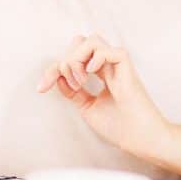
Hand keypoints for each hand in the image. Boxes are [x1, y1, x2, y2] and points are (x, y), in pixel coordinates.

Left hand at [37, 35, 168, 156]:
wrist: (139, 138)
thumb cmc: (120, 126)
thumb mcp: (87, 107)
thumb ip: (73, 92)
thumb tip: (58, 77)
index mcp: (101, 73)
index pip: (72, 58)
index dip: (53, 70)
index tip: (41, 87)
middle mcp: (108, 66)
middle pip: (81, 42)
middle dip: (66, 59)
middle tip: (70, 84)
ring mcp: (118, 66)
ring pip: (93, 40)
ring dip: (78, 58)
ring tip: (81, 80)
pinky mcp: (127, 69)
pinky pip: (109, 50)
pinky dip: (96, 58)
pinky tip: (91, 73)